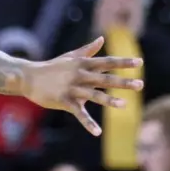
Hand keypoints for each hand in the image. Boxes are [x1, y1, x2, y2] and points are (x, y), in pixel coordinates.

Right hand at [19, 37, 143, 136]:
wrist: (29, 77)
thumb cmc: (52, 67)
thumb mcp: (70, 57)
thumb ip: (88, 50)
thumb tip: (101, 38)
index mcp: (83, 64)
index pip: (107, 62)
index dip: (123, 62)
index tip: (139, 63)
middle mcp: (79, 75)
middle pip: (105, 78)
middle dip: (122, 82)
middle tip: (140, 85)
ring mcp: (72, 88)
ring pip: (94, 95)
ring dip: (109, 100)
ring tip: (125, 105)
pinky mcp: (63, 101)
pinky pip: (78, 113)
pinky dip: (88, 123)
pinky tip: (97, 132)